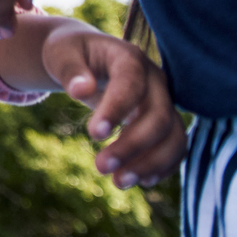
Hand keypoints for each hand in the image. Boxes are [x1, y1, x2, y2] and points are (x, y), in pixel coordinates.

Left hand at [42, 27, 187, 188]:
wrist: (88, 56)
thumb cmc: (71, 53)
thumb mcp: (60, 53)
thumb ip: (69, 69)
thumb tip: (80, 90)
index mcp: (129, 57)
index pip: (131, 83)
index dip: (116, 110)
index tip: (93, 135)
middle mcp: (155, 79)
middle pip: (158, 116)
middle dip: (132, 146)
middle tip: (100, 167)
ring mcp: (164, 101)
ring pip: (174, 136)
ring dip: (151, 163)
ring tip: (119, 182)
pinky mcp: (166, 121)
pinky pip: (175, 147)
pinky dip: (162, 166)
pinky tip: (140, 180)